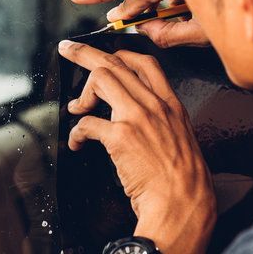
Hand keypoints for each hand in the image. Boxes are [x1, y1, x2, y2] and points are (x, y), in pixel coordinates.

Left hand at [58, 40, 215, 253]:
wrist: (183, 203)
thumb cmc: (182, 178)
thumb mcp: (180, 138)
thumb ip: (161, 120)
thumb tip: (136, 114)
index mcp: (170, 104)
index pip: (144, 64)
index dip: (120, 54)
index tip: (106, 55)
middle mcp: (153, 105)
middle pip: (115, 64)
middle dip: (85, 54)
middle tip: (69, 51)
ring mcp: (136, 118)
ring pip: (101, 79)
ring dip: (82, 94)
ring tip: (76, 108)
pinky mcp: (120, 137)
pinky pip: (87, 122)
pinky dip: (77, 132)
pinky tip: (78, 142)